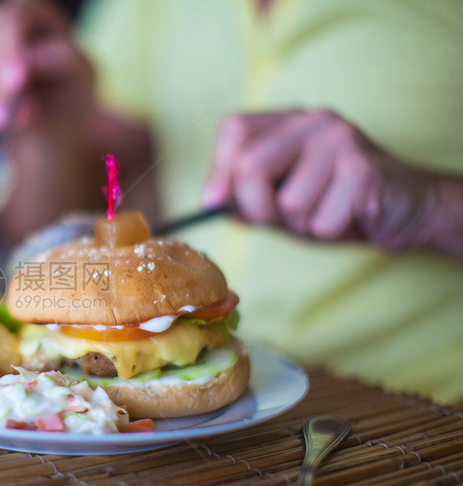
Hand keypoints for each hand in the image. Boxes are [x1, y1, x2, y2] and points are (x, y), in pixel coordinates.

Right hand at [0, 0, 93, 132]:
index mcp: (30, 11)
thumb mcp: (81, 78)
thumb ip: (61, 64)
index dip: (9, 48)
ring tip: (16, 122)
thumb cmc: (71, 92)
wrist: (52, 122)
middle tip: (9, 120)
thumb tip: (29, 60)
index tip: (16, 81)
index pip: (12, 21)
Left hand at [203, 109, 462, 255]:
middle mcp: (314, 120)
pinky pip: (319, 220)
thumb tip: (212, 200)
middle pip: (251, 166)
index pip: (235, 129)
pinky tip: (349, 217)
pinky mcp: (363, 169)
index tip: (215, 203)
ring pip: (287, 202)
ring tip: (327, 212)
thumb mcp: (280, 202)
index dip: (219, 170)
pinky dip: (328, 232)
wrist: (406, 210)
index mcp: (289, 121)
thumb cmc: (335, 205)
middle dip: (255, 208)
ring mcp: (341, 140)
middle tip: (279, 221)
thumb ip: (245, 198)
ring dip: (301, 225)